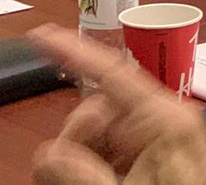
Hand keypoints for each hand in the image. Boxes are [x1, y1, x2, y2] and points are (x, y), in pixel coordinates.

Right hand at [27, 24, 205, 184]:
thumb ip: (79, 172)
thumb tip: (48, 154)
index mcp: (164, 117)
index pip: (111, 71)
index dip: (73, 51)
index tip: (41, 37)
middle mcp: (162, 119)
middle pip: (94, 110)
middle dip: (75, 141)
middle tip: (71, 175)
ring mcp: (157, 138)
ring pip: (96, 135)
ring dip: (81, 159)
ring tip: (96, 183)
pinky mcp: (153, 156)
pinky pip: (108, 151)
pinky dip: (94, 168)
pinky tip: (101, 182)